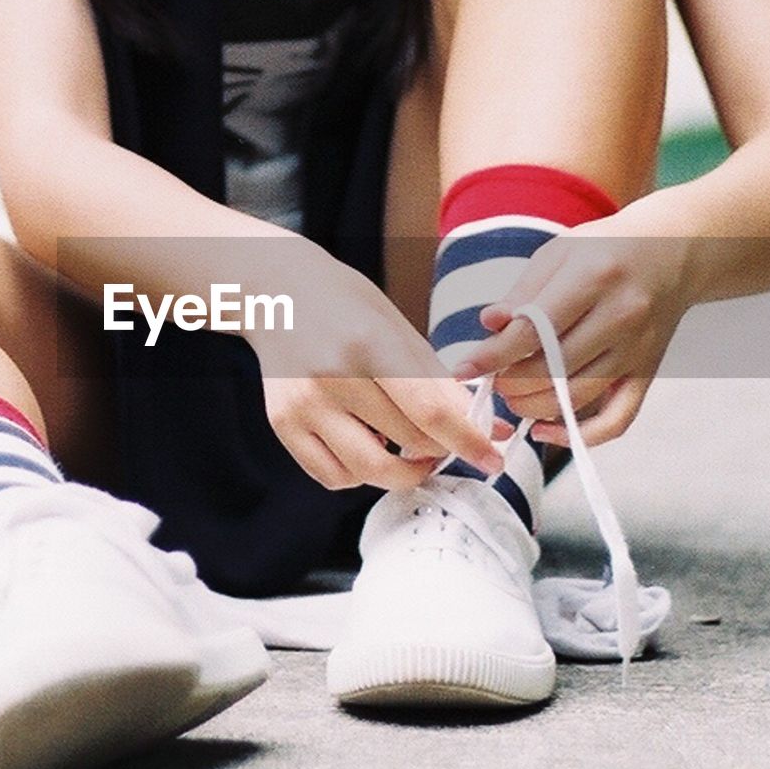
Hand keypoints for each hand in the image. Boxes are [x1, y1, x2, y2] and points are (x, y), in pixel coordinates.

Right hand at [246, 248, 505, 490]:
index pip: (429, 411)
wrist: (277, 292)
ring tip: (410, 451)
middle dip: (440, 450)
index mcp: (369, 343)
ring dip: (403, 472)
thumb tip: (486, 430)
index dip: (468, 441)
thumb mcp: (398, 329)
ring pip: (369, 471)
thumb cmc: (346, 305)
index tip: (492, 457)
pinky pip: (333, 476)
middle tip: (448, 443)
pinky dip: (360, 474)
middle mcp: (332, 377)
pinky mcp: (282, 424)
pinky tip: (369, 447)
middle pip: (407, 443)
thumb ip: (439, 383)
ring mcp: (303, 404)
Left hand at [453, 215, 693, 446]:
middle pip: (552, 369)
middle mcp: (621, 316)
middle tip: (492, 380)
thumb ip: (522, 292)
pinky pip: (616, 420)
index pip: (533, 331)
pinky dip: (579, 436)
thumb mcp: (558, 253)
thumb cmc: (603, 249)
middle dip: (510, 383)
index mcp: (594, 278)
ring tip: (511, 396)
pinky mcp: (647, 373)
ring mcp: (637, 350)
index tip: (463, 370)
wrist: (672, 251)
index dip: (492, 356)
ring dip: (532, 407)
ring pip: (576, 398)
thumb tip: (488, 325)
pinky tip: (546, 431)